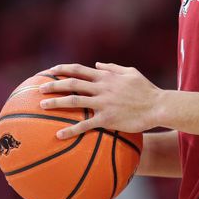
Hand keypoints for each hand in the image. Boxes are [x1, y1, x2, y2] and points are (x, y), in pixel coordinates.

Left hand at [39, 62, 161, 138]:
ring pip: (74, 101)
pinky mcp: (107, 119)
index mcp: (106, 76)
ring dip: (56, 103)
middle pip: (73, 84)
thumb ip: (112, 67)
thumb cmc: (146, 89)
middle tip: (40, 88)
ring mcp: (103, 103)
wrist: (158, 106)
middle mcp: (102, 88)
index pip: (80, 70)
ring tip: (42, 106)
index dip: (64, 69)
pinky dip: (71, 129)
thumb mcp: (131, 72)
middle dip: (54, 85)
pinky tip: (59, 134)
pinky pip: (85, 124)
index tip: (51, 70)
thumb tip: (97, 64)